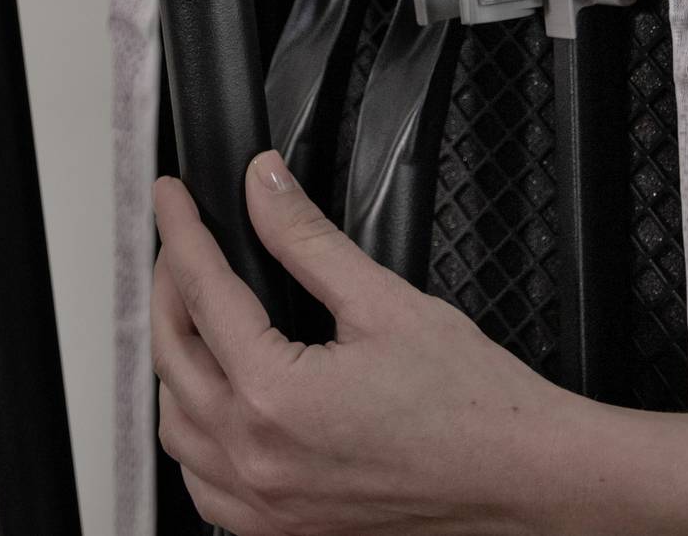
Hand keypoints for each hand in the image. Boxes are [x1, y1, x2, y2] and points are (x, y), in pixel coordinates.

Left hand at [152, 150, 582, 535]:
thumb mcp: (384, 301)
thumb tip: (264, 186)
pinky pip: (203, 487)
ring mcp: (266, 506)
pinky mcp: (283, 531)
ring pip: (176, 428)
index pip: (203, 292)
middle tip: (182, 243)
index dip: (182, 232)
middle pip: (173, 356)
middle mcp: (257, 459)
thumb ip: (307, 239)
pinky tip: (214, 406)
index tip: (174, 197)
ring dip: (174, 365)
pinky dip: (194, 439)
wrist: (519, 478)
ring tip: (195, 315)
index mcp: (276, 397)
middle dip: (168, 288)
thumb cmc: (471, 406)